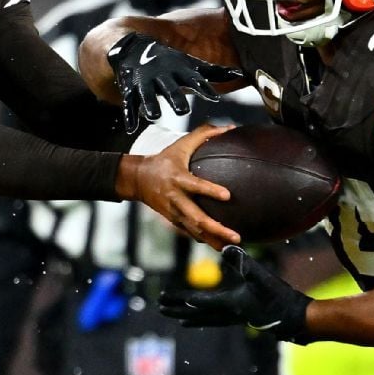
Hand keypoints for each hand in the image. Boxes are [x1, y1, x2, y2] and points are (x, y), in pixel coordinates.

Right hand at [107, 32, 242, 132]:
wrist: (135, 48)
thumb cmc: (170, 61)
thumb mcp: (191, 65)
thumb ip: (214, 73)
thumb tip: (240, 74)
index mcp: (179, 70)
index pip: (193, 79)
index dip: (203, 88)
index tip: (214, 98)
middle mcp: (162, 75)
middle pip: (170, 88)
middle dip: (175, 97)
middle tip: (183, 110)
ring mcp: (145, 82)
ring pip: (148, 95)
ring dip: (151, 105)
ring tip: (154, 116)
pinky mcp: (130, 89)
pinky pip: (129, 104)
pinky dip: (130, 116)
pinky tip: (131, 129)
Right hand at [119, 124, 240, 248]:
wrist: (138, 178)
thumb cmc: (164, 159)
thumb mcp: (181, 144)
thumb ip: (204, 134)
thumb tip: (229, 127)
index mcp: (178, 179)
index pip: (196, 186)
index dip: (210, 190)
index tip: (227, 195)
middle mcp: (176, 198)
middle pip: (197, 217)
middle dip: (216, 229)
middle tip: (235, 236)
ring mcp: (174, 212)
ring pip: (194, 230)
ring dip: (213, 240)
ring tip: (231, 248)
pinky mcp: (173, 220)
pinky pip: (190, 232)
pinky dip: (204, 239)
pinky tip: (219, 246)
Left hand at [159, 245, 313, 342]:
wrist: (295, 317)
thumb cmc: (278, 296)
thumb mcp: (261, 275)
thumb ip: (243, 263)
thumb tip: (225, 248)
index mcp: (230, 304)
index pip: (199, 301)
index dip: (181, 299)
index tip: (164, 297)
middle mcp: (228, 314)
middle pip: (196, 313)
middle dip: (177, 309)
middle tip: (158, 307)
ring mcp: (234, 318)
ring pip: (205, 319)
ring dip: (188, 316)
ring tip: (174, 317)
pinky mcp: (241, 318)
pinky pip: (215, 320)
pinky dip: (204, 319)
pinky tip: (202, 318)